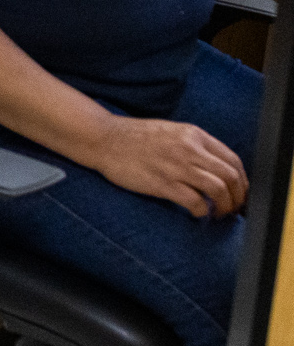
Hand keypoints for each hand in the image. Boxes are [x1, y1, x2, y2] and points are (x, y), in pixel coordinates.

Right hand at [87, 114, 248, 218]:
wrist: (103, 138)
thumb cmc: (133, 137)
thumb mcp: (171, 131)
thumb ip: (194, 145)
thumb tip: (215, 167)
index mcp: (193, 134)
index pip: (233, 159)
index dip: (243, 181)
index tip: (240, 192)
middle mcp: (189, 149)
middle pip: (231, 176)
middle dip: (238, 197)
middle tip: (233, 208)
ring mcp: (176, 166)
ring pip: (218, 190)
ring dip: (224, 206)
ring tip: (218, 213)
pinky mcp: (163, 183)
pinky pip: (196, 202)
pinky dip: (202, 211)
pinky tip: (197, 212)